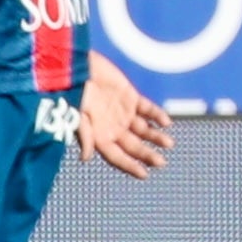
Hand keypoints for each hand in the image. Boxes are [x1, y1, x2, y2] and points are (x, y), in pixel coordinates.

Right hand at [78, 54, 172, 176]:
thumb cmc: (72, 91)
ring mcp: (123, 113)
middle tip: (161, 162)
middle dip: (147, 155)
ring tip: (169, 143)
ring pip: (144, 130)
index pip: (117, 156)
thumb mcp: (76, 114)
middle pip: (133, 146)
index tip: (144, 174)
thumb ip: (85, 135)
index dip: (130, 166)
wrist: (77, 66)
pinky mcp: (130, 97)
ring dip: (156, 137)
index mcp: (99, 135)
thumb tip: (86, 159)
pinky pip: (148, 109)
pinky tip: (166, 122)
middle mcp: (113, 127)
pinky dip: (157, 115)